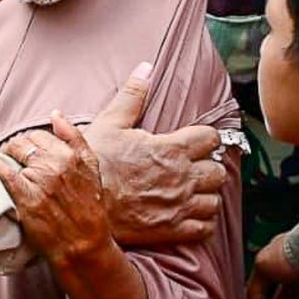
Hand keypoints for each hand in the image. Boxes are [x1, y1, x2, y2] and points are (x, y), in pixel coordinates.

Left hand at [0, 112, 113, 265]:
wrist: (84, 245)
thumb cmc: (89, 209)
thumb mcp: (92, 168)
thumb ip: (74, 138)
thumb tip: (55, 115)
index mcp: (70, 155)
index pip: (40, 135)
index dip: (32, 143)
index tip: (28, 152)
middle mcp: (54, 164)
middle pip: (24, 143)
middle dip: (17, 148)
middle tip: (14, 159)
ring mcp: (39, 181)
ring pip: (13, 155)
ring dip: (6, 158)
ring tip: (6, 166)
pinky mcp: (26, 198)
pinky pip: (4, 173)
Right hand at [81, 62, 226, 244]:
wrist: (81, 204)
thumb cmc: (95, 162)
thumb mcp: (111, 122)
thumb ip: (133, 95)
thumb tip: (146, 68)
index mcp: (171, 149)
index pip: (211, 138)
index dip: (205, 138)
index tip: (195, 142)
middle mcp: (182, 177)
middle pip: (217, 171)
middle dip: (208, 167)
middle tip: (193, 168)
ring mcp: (180, 206)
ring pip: (215, 201)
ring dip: (206, 196)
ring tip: (192, 193)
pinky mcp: (173, 230)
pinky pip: (204, 229)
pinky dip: (202, 223)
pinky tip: (190, 216)